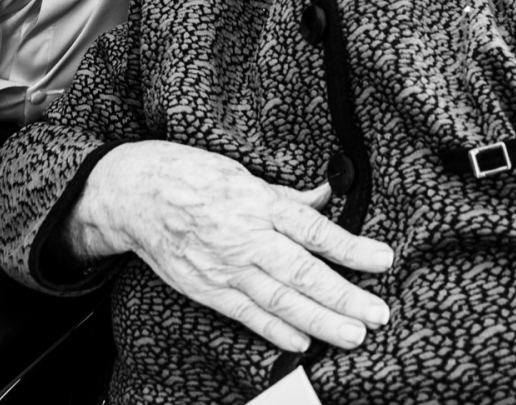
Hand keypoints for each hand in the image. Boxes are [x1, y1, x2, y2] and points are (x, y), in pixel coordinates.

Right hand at [71, 141, 393, 352]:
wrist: (132, 195)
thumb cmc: (187, 174)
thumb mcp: (240, 172)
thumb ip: (284, 195)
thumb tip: (323, 199)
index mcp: (257, 202)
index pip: (313, 229)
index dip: (350, 246)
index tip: (383, 259)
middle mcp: (244, 238)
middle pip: (302, 272)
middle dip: (344, 296)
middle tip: (377, 313)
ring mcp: (225, 268)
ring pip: (280, 300)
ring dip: (319, 321)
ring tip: (353, 334)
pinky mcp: (207, 288)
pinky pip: (247, 314)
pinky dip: (276, 331)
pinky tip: (303, 343)